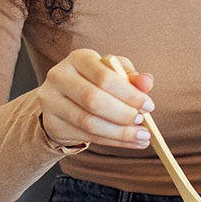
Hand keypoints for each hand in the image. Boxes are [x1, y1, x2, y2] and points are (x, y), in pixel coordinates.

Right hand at [35, 48, 154, 149]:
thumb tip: (147, 82)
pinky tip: (130, 142)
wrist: (64, 101)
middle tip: (143, 121)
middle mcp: (59, 77)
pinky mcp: (52, 124)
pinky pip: (85, 136)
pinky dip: (112, 141)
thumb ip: (132, 78)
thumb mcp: (115, 75)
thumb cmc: (95, 83)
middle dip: (123, 114)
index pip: (104, 76)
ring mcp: (51, 101)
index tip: (149, 106)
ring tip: (142, 136)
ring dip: (120, 132)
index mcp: (78, 59)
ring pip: (89, 122)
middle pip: (93, 100)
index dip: (129, 93)